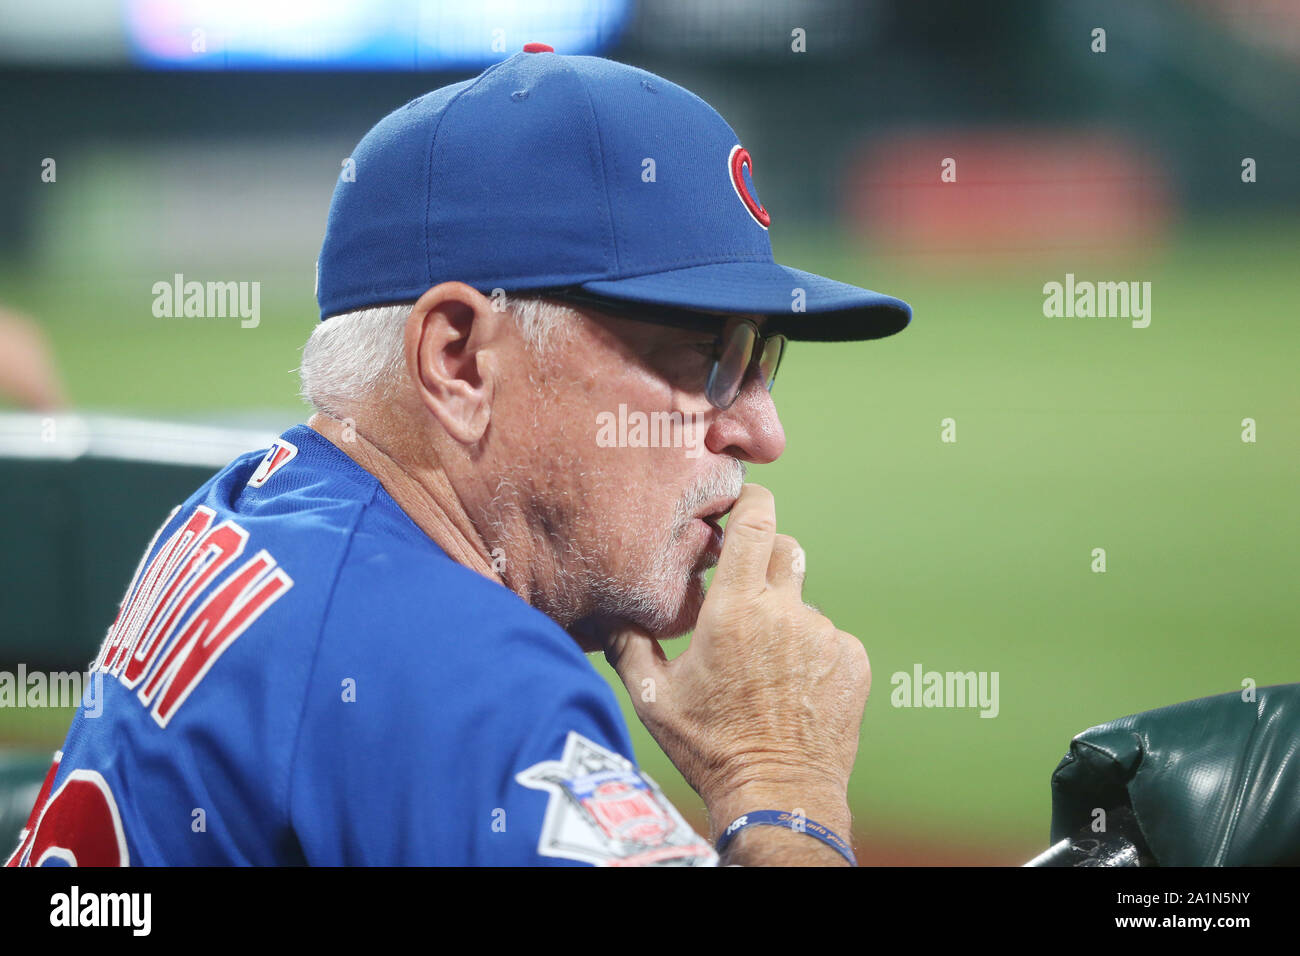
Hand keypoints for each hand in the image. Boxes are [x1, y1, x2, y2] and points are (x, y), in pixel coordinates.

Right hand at [600, 483, 869, 838]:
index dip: (752, 501)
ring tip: (764, 669)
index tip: (742, 502)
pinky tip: (791, 689)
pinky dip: (811, 652)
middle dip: (764, 558)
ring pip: (803, 602)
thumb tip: (609, 615)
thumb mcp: (654, 698)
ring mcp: (825, 636)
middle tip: (743, 593)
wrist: (777, 795)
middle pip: (784, 550)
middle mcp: (787, 612)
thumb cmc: (710, 748)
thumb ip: (628, 645)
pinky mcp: (852, 661)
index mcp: (736, 609)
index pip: (756, 522)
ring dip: (784, 619)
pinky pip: (829, 638)